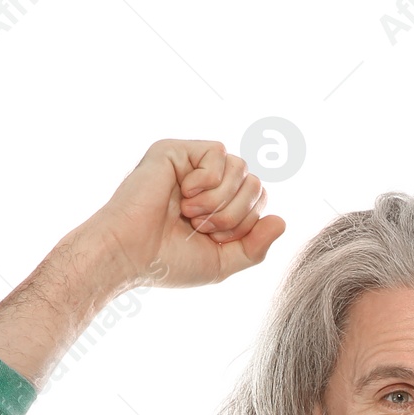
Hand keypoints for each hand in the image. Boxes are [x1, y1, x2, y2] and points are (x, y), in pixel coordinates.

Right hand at [69, 138, 285, 289]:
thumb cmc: (169, 262)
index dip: (246, 225)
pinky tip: (181, 194)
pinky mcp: (177, 151)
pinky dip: (206, 181)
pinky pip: (218, 152)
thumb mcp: (222, 263)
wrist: (131, 254)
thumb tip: (282, 221)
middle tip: (203, 227)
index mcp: (220, 207)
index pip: (260, 203)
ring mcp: (193, 165)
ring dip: (220, 200)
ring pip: (241, 168)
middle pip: (255, 184)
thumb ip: (255, 248)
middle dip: (236, 214)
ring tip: (190, 213)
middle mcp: (209, 183)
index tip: (214, 239)